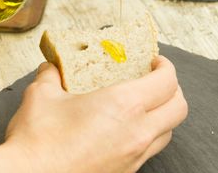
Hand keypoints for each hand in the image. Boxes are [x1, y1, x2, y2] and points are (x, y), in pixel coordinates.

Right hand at [4, 56, 187, 172]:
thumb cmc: (38, 138)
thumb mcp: (41, 94)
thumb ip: (51, 75)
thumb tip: (51, 67)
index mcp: (123, 106)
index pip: (167, 82)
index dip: (165, 67)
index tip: (154, 61)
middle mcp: (137, 133)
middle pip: (179, 108)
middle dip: (172, 90)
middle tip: (154, 80)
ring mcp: (133, 157)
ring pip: (168, 133)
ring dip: (162, 115)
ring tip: (141, 105)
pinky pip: (149, 151)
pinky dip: (146, 136)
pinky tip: (122, 130)